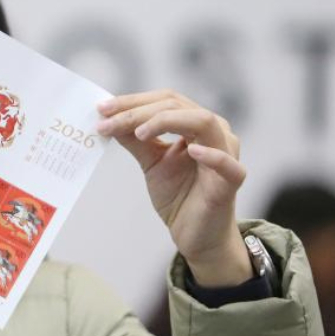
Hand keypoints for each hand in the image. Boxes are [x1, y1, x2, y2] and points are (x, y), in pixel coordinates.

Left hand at [95, 90, 252, 287]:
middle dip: (139, 111)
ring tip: (139, 132)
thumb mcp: (151, 162)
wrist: (195, 235)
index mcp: (195, 124)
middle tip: (108, 120)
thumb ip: (135, 140)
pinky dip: (211, 155)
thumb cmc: (179, 195)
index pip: (165, 101)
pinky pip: (227, 164)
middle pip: (178, 105)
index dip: (133, 102)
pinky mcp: (232, 181)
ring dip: (166, 121)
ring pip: (203, 122)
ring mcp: (227, 153)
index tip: (101, 109)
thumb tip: (108, 119)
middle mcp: (215, 132)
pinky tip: (192, 150)